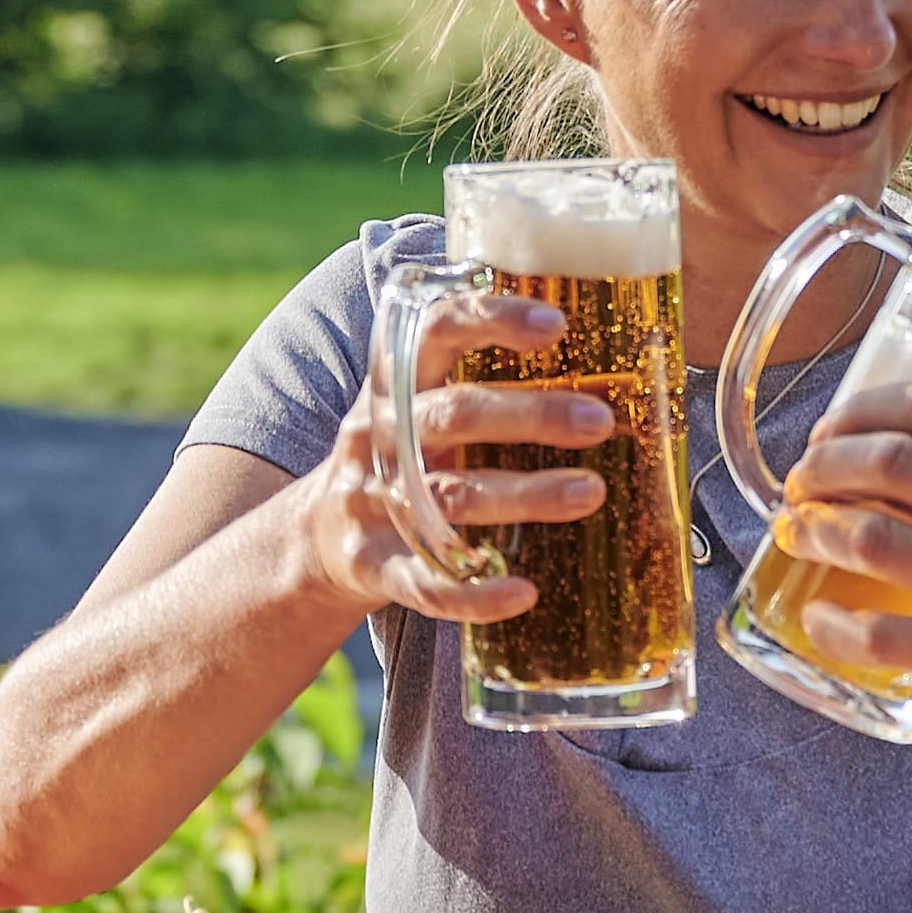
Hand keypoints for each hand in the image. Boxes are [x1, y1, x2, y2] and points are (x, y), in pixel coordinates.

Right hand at [295, 293, 608, 624]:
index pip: (438, 330)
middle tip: (600, 419)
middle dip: (531, 415)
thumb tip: (596, 329)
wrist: (312, 538)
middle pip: (454, 415)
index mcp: (396, 381)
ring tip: (591, 491)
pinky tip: (523, 593)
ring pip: (451, 496)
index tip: (556, 323)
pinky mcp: (371, 565)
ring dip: (525, 495)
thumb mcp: (415, 398)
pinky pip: (424, 583)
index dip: (492, 319)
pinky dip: (473, 594)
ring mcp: (373, 501)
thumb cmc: (398, 454)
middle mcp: (382, 434)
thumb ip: (474, 367)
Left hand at [773, 383, 911, 769]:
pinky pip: (883, 635)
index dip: (874, 404)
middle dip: (828, 459)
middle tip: (805, 475)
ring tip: (800, 530)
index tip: (844, 421)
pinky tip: (820, 616)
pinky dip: (835, 621)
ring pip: (873, 536)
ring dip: (817, 527)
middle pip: (893, 460)